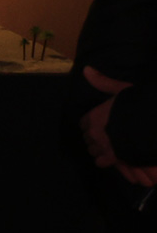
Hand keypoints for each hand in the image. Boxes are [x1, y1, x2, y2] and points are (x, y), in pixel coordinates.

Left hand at [82, 66, 156, 185]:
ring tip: (111, 145)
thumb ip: (103, 82)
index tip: (99, 123)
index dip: (91, 123)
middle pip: (87, 138)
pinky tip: (115, 156)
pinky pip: (101, 162)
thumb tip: (86, 69)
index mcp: (95, 116)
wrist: (155, 123)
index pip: (83, 123)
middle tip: (108, 134)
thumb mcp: (123, 89)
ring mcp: (104, 147)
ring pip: (93, 151)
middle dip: (95, 136)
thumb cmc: (140, 104)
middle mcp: (95, 133)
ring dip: (100, 148)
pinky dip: (106, 160)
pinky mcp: (115, 159)